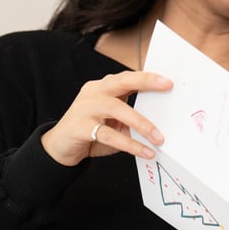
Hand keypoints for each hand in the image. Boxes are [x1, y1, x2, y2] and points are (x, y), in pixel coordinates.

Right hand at [40, 71, 172, 166]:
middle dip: (145, 82)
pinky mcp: (80, 127)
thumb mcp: (116, 122)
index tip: (168, 81)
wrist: (61, 146)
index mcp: (104, 88)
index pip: (127, 78)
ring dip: (142, 124)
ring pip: (117, 109)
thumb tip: (162, 123)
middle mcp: (94, 93)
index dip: (147, 77)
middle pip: (121, 82)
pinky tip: (145, 152)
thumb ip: (133, 117)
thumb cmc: (92, 131)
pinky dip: (130, 144)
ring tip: (159, 139)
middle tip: (166, 87)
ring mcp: (85, 108)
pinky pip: (109, 135)